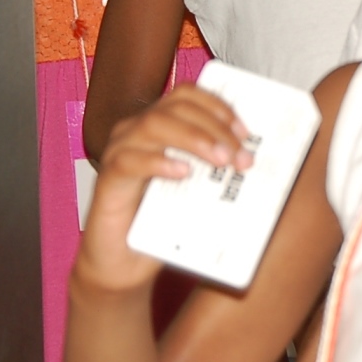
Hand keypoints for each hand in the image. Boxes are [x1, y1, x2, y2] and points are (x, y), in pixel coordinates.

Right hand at [73, 85, 253, 295]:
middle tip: (239, 155)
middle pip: (176, 107)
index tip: (245, 131)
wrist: (125, 265)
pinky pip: (129, 161)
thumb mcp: (197, 193)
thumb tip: (253, 162)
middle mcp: (135, 132)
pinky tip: (182, 172)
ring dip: (193, 138)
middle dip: (214, 127)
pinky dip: (158, 162)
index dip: (218, 107)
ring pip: (153, 125)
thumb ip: (216, 172)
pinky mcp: (108, 181)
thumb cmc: (161, 225)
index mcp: (159, 127)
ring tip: (219, 160)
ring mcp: (119, 153)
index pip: (187, 96)